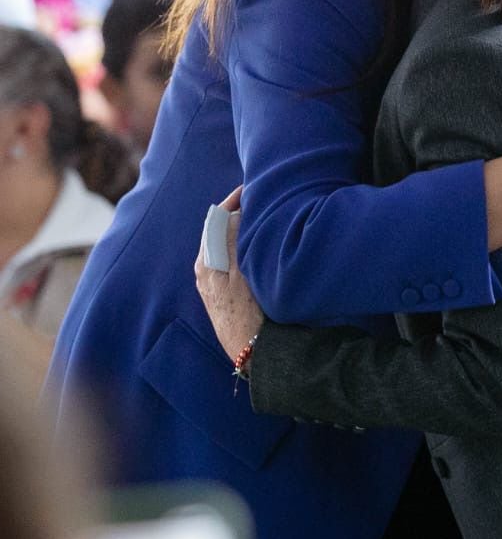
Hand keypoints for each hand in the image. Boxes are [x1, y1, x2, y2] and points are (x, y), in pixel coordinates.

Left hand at [194, 186, 262, 362]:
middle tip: (257, 197)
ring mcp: (214, 281)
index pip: (216, 220)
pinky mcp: (224, 290)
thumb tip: (233, 215)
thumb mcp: (242, 274)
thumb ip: (234, 243)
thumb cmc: (248, 314)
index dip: (232, 201)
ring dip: (240, 227)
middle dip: (236, 212)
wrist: (251, 351)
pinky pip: (231, 256)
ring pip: (225, 243)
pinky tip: (257, 242)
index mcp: (206, 262)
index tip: (248, 187)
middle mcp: (205, 269)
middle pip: (219, 230)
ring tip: (259, 214)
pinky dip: (242, 243)